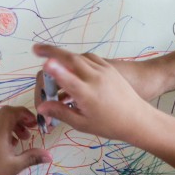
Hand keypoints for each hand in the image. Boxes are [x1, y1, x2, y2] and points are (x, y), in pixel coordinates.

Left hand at [0, 105, 50, 174]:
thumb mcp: (14, 167)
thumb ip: (32, 158)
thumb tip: (49, 156)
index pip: (13, 111)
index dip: (26, 114)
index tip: (35, 125)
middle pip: (7, 113)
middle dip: (21, 118)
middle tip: (30, 129)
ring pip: (1, 120)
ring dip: (14, 125)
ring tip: (23, 139)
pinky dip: (7, 131)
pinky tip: (12, 146)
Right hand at [32, 44, 156, 143]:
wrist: (138, 119)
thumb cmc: (110, 125)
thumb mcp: (83, 123)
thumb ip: (61, 112)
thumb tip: (41, 107)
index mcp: (87, 94)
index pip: (67, 78)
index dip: (54, 70)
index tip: (44, 62)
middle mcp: (95, 78)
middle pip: (71, 59)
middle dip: (52, 51)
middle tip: (36, 49)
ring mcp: (104, 71)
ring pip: (79, 57)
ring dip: (64, 55)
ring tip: (51, 57)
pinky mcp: (110, 68)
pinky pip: (90, 59)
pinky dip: (78, 59)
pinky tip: (72, 65)